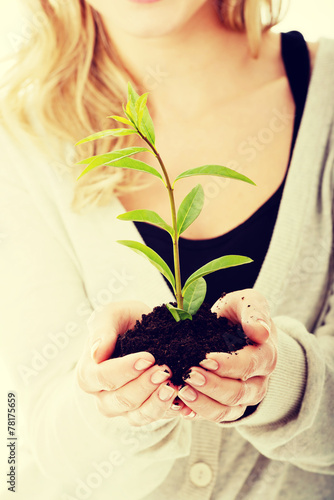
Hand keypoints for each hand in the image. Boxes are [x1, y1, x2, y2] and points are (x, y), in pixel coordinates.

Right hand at [76, 301, 183, 426]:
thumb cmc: (125, 321)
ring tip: (173, 386)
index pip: (101, 378)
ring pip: (136, 416)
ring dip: (156, 403)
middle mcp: (103, 395)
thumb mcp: (113, 314)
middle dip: (144, 386)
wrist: (149, 328)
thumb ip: (101, 328)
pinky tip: (182, 399)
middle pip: (119, 401)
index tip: (148, 357)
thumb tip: (96, 353)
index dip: (124, 370)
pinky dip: (169, 410)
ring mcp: (123, 408)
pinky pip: (154, 419)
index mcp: (89, 372)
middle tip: (164, 370)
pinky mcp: (143, 412)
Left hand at [175, 289, 277, 422]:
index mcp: (266, 356)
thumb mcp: (248, 303)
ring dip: (203, 403)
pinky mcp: (229, 407)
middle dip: (211, 385)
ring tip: (181, 390)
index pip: (249, 365)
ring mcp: (244, 397)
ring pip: (227, 411)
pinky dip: (198, 412)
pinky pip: (216, 417)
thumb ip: (254, 311)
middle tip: (188, 374)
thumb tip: (260, 331)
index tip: (204, 358)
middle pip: (237, 392)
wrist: (238, 330)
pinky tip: (180, 405)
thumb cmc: (241, 315)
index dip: (227, 364)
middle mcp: (258, 381)